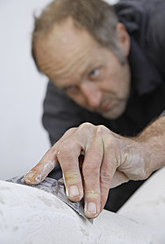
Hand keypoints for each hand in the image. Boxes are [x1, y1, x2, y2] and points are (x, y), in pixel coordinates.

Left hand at [24, 123, 150, 217]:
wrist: (138, 155)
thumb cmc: (110, 162)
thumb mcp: (89, 170)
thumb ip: (76, 176)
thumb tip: (62, 192)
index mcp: (72, 138)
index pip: (54, 153)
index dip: (42, 167)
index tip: (32, 180)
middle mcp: (82, 133)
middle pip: (68, 153)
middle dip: (70, 178)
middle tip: (73, 197)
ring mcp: (98, 135)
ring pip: (90, 165)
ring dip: (90, 191)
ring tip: (90, 208)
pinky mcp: (113, 142)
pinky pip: (106, 169)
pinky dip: (103, 189)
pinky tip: (100, 201)